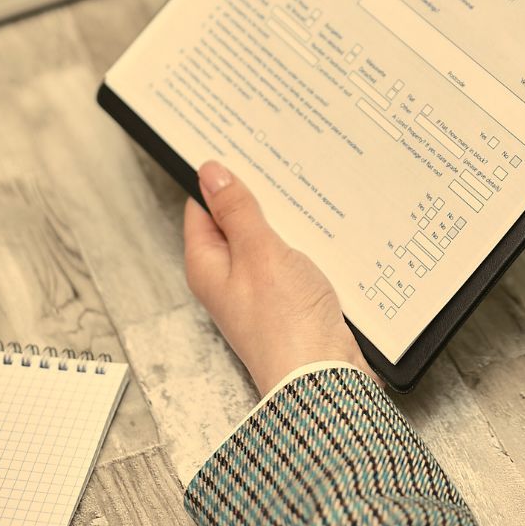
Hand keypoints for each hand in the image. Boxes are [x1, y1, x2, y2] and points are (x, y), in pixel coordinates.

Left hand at [184, 160, 373, 395]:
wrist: (323, 377)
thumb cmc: (285, 323)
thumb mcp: (258, 252)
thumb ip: (236, 211)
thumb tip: (211, 173)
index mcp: (208, 266)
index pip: (201, 208)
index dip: (216, 178)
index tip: (237, 147)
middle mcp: (229, 279)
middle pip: (234, 222)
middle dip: (255, 194)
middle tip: (276, 160)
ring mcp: (259, 291)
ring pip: (266, 239)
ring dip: (283, 218)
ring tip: (304, 189)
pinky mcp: (289, 300)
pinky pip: (290, 258)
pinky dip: (303, 240)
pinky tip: (322, 227)